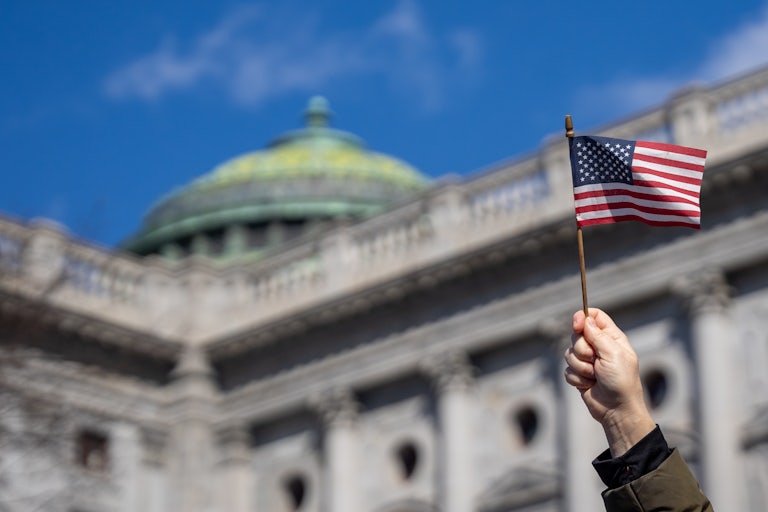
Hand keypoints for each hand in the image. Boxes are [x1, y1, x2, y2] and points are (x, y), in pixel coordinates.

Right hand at [564, 308, 655, 455]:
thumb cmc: (621, 382)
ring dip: (581, 367)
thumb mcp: (614, 354)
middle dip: (582, 349)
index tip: (577, 325)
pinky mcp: (579, 374)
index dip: (582, 317)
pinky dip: (577, 378)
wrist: (617, 410)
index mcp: (611, 338)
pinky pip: (567, 369)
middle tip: (595, 360)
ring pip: (569, 353)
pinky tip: (589, 385)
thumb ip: (598, 335)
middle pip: (577, 335)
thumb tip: (586, 319)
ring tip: (595, 376)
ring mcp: (588, 361)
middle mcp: (599, 347)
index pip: (594, 316)